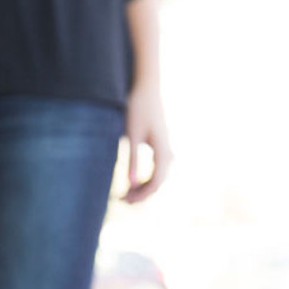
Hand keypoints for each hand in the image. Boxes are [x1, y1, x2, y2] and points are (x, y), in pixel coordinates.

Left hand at [123, 78, 171, 203]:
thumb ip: (132, 160)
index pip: (156, 181)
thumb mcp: (132, 135)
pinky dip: (145, 177)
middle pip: (158, 181)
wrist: (146, 88)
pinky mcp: (160, 144)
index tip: (125, 201)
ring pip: (158, 175)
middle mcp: (167, 151)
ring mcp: (165, 147)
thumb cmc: (137, 109)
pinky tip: (132, 183)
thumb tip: (131, 184)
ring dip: (143, 187)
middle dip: (141, 194)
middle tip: (121, 201)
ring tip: (125, 194)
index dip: (141, 195)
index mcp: (162, 150)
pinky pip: (156, 167)